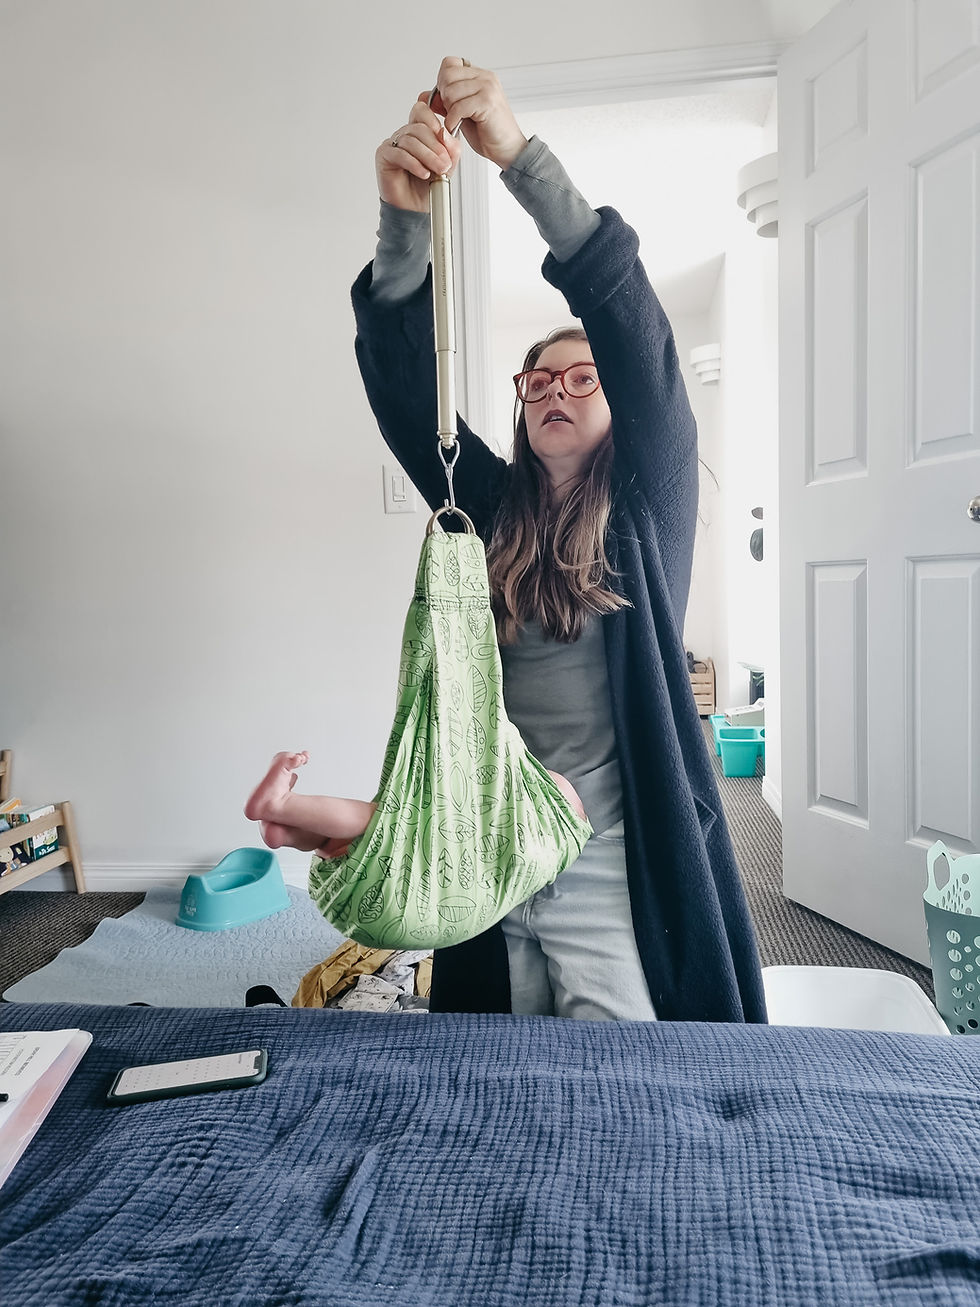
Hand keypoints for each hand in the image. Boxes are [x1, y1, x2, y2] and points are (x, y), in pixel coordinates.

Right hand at [376, 98, 462, 212]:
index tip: (445, 139)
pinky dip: (414, 164)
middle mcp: (404, 135)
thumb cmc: (428, 186)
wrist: (415, 208)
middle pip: (419, 128)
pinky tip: (423, 174)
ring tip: (438, 172)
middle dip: (436, 147)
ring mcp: (392, 143)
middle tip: (445, 164)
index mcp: (418, 132)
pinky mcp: (384, 155)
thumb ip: (451, 148)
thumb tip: (444, 132)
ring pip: (411, 140)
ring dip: (427, 157)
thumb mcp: (447, 165)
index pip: (422, 111)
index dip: (434, 122)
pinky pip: (400, 153)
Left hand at [428, 56, 527, 170]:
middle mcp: (485, 77)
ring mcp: (487, 87)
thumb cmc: (487, 133)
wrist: (507, 150)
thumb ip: (444, 102)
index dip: (442, 82)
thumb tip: (422, 95)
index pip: (449, 64)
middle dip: (443, 97)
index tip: (447, 101)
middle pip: (447, 75)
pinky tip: (457, 126)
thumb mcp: (460, 114)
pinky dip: (453, 120)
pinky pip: (458, 107)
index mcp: (479, 75)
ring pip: (451, 91)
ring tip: (456, 121)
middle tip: (452, 112)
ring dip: (448, 111)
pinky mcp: (487, 102)